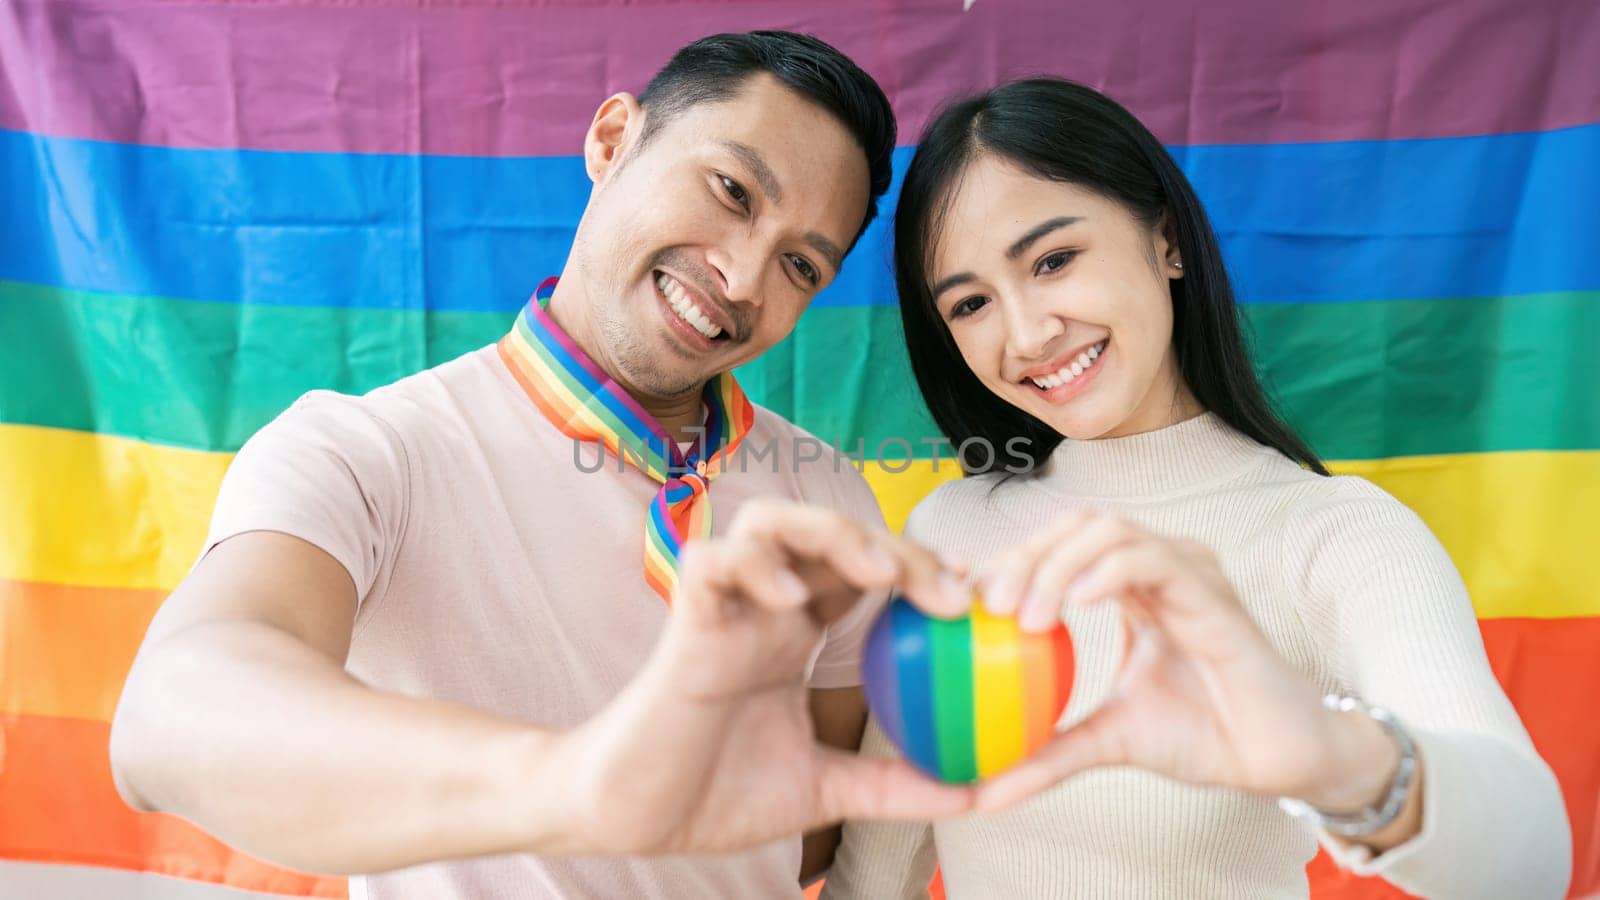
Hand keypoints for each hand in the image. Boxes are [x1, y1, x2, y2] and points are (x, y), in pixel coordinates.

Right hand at [546, 498, 973, 855]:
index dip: (921, 571)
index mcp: (797, 632)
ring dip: (828, 532)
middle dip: (895, 546)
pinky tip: (788, 599)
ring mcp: (723, 607)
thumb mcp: (827, 789)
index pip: (868, 572)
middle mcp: (763, 606)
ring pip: (770, 520)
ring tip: (876, 573)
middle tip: (948, 595)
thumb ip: (897, 784)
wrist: (635, 820)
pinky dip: (748, 566)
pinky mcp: (682, 623)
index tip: (973, 605)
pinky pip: (708, 564)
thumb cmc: (716, 794)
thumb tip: (979, 792)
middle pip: (833, 533)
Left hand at [965, 511, 1401, 817]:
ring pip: (1109, 531)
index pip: (1058, 549)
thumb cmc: (1202, 734)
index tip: (963, 600)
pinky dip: (1108, 573)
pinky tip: (1076, 605)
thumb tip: (982, 795)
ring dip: (1057, 564)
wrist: (1277, 758)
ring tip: (1025, 615)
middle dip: (1023, 554)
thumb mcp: (1108, 739)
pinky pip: (1153, 559)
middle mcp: (1157, 566)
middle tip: (985, 603)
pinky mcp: (1213, 591)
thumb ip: (1049, 753)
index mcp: (1130, 586)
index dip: (1009, 561)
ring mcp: (1187, 570)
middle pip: (1075, 526)